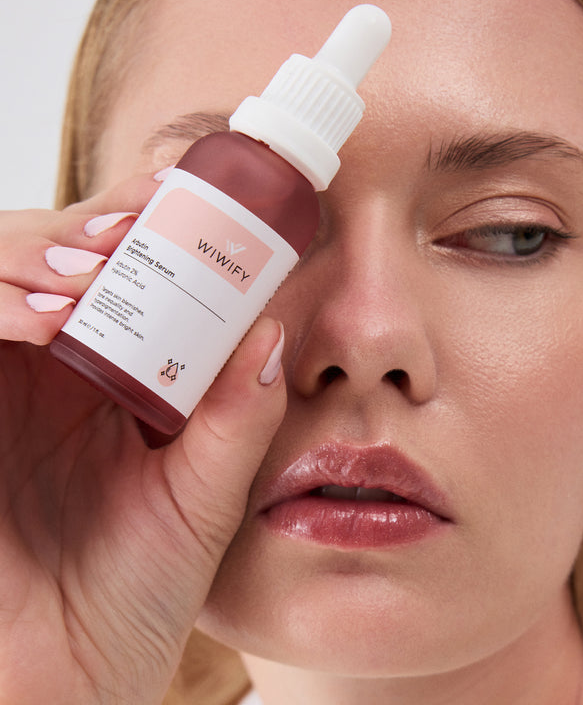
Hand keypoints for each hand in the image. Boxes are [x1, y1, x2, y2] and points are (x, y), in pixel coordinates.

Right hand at [0, 176, 285, 703]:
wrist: (70, 679)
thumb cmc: (134, 591)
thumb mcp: (203, 496)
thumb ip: (239, 417)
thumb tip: (275, 329)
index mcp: (111, 375)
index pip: (119, 273)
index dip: (138, 225)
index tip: (178, 200)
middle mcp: (45, 368)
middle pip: (47, 254)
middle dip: (85, 227)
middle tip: (133, 226)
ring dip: (32, 252)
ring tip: (92, 267)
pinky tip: (47, 316)